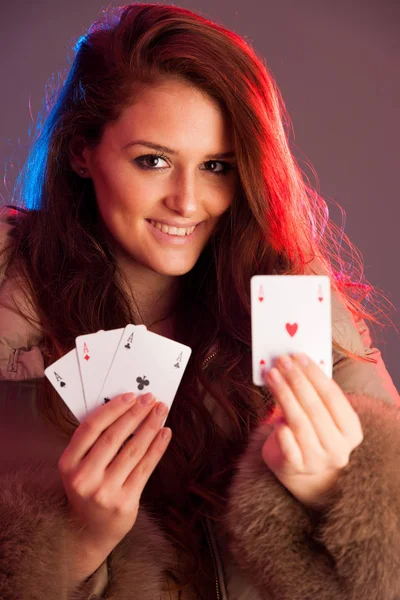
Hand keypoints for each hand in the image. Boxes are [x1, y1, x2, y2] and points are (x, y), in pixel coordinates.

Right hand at [58, 392, 170, 553]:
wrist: (89, 532)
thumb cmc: (88, 488)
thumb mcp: (80, 467)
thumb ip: (96, 442)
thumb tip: (128, 408)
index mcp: (68, 464)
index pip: (90, 428)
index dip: (112, 409)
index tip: (130, 396)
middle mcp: (83, 479)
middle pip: (113, 437)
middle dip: (135, 414)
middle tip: (150, 398)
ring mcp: (104, 492)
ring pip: (132, 451)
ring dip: (150, 427)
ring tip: (161, 411)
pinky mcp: (125, 503)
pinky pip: (145, 468)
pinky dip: (157, 447)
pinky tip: (165, 433)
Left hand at [261, 353, 363, 507]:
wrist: (300, 467)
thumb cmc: (311, 430)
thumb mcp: (320, 414)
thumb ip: (314, 393)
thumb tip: (294, 363)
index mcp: (352, 431)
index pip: (333, 397)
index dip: (315, 375)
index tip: (299, 356)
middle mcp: (338, 448)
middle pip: (314, 407)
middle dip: (296, 380)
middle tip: (281, 361)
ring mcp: (317, 460)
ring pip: (299, 422)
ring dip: (284, 395)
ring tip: (272, 375)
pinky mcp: (295, 468)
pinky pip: (288, 445)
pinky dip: (281, 429)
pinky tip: (274, 416)